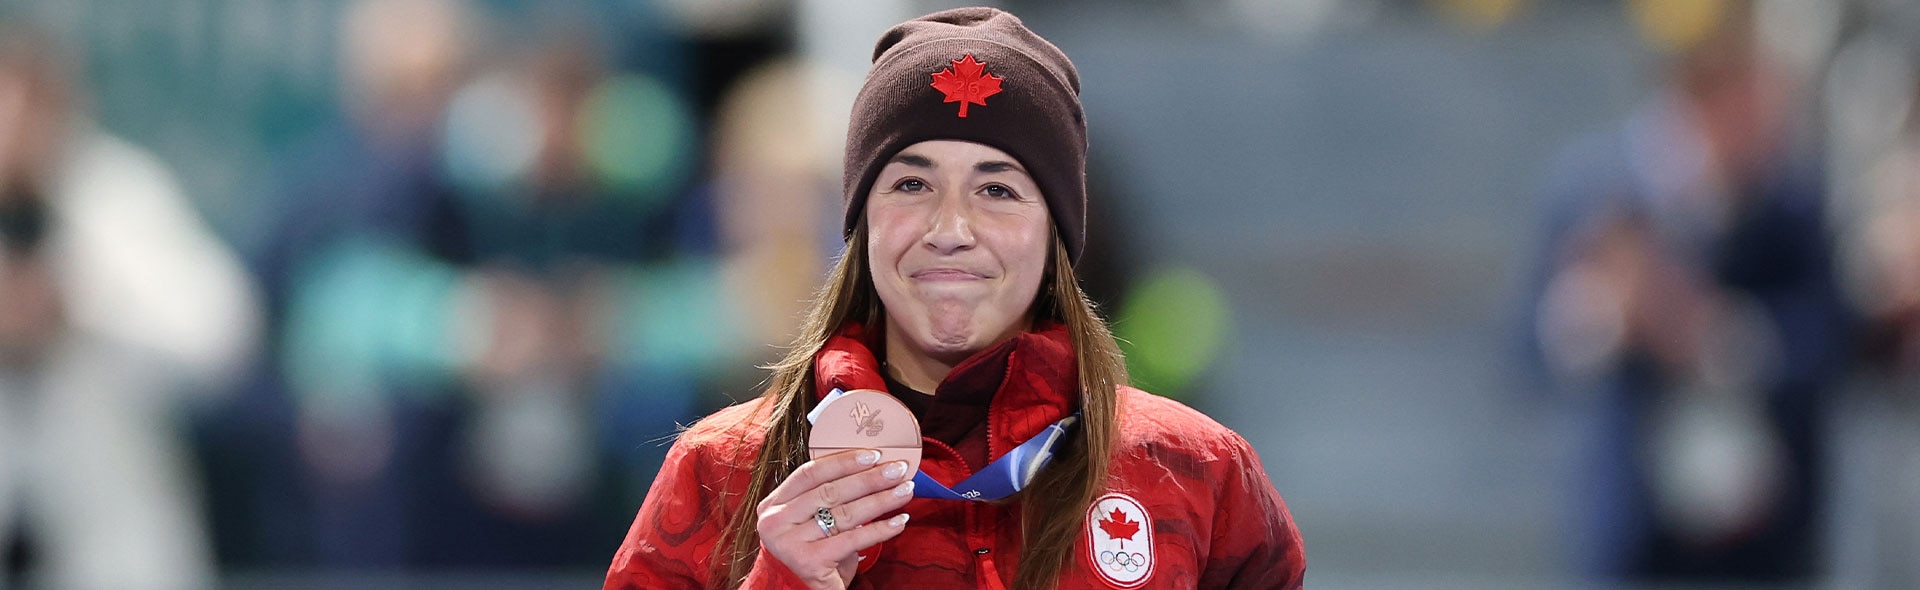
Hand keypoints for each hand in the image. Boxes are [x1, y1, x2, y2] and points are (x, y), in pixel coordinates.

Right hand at [756, 449, 914, 588]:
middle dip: (869, 479)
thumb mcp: (807, 518)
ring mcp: (790, 543)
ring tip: (904, 491)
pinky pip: (853, 539)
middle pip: (830, 492)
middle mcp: (776, 522)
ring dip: (880, 501)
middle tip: (897, 470)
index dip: (843, 461)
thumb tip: (871, 466)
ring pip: (844, 514)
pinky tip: (899, 521)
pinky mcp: (809, 562)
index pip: (810, 473)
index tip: (874, 454)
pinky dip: (880, 529)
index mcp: (774, 503)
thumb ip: (825, 494)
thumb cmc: (809, 548)